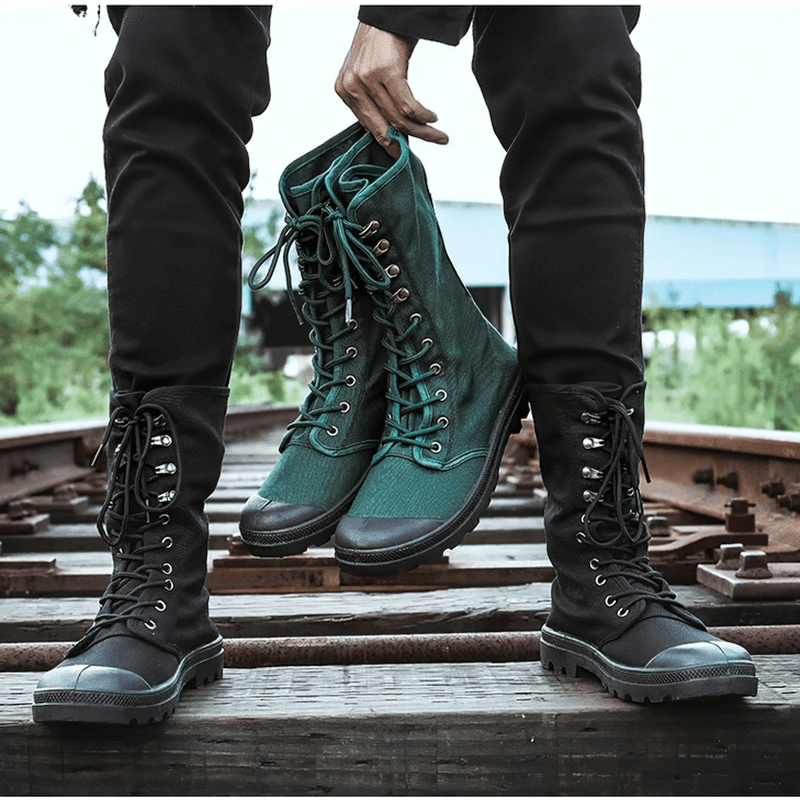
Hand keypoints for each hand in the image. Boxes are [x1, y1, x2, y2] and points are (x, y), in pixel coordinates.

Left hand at [336, 22, 448, 157]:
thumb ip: (375, 102)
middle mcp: (351, 87)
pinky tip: (432, 117)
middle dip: (409, 143)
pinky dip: (423, 115)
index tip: (404, 155)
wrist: (387, 13)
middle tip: (428, 147)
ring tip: (439, 135)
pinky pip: (408, 105)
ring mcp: (366, 79)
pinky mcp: (386, 72)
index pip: (369, 127)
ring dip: (423, 131)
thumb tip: (394, 132)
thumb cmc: (381, 43)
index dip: (389, 144)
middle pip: (384, 126)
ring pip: (398, 119)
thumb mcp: (369, 75)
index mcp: (344, 90)